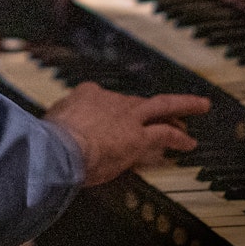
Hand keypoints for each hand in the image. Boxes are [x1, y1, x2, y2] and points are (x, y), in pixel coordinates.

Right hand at [44, 82, 210, 186]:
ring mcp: (127, 117)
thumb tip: (47, 132)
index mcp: (85, 96)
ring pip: (162, 107)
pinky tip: (189, 143)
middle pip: (137, 101)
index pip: (103, 98)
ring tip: (198, 107)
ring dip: (182, 108)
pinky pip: (166, 134)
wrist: (58, 149)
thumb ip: (55, 126)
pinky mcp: (139, 137)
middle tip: (170, 107)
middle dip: (153, 106)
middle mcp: (110, 101)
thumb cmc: (49, 142)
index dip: (110, 109)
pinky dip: (180, 137)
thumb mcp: (49, 126)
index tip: (111, 117)